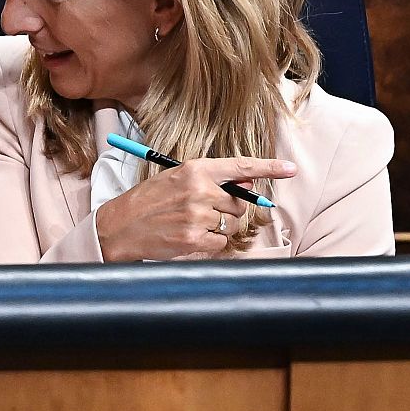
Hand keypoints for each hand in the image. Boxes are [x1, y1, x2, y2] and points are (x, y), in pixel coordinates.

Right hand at [94, 156, 296, 260]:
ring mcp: (198, 216)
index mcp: (195, 170)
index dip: (269, 168)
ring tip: (189, 224)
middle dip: (227, 210)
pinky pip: (221, 244)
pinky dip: (210, 244)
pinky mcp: (195, 240)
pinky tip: (188, 237)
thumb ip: (212, 180)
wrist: (119, 227)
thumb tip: (247, 183)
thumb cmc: (148, 201)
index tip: (289, 169)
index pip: (240, 166)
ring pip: (231, 225)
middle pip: (239, 203)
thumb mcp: (176, 179)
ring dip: (217, 228)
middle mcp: (200, 190)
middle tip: (202, 211)